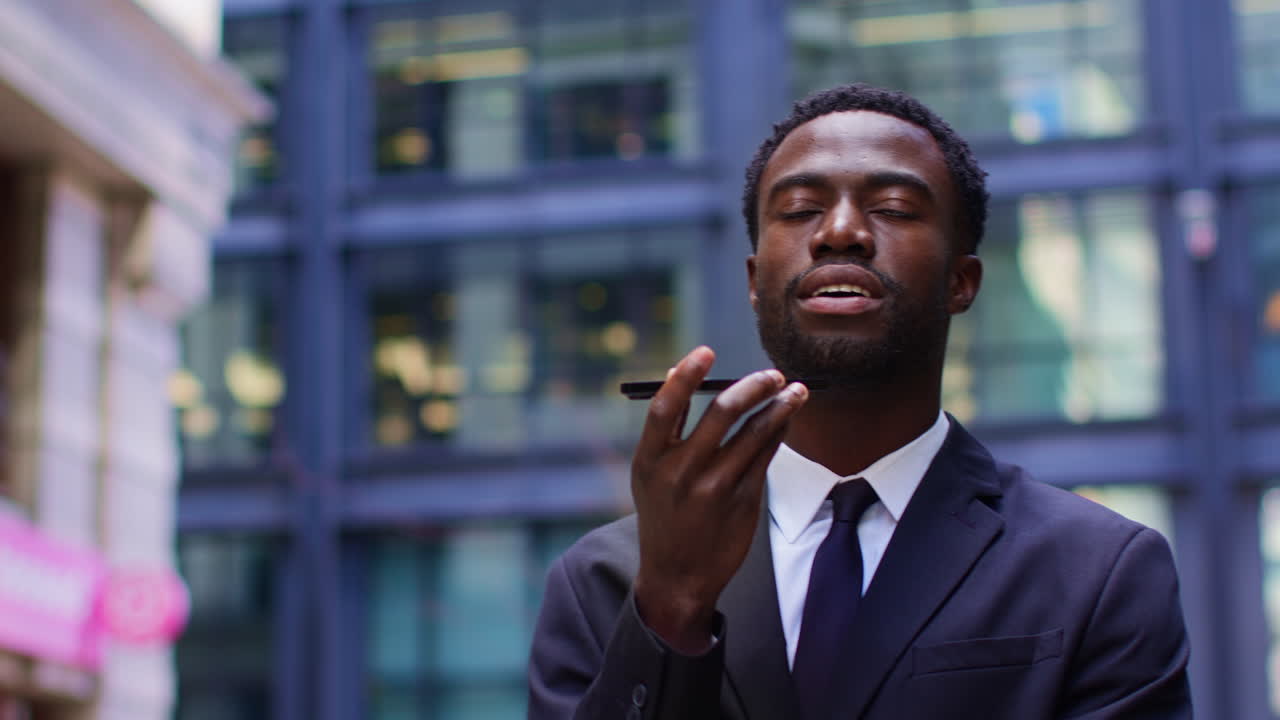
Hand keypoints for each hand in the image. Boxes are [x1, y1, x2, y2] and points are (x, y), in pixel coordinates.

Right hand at [631, 346, 807, 653]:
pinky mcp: (742, 501)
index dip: (686, 376)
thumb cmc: (665, 515)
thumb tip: (682, 374)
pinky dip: (779, 432)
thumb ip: (668, 431)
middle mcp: (680, 472)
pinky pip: (766, 456)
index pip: (666, 407)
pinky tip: (787, 419)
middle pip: (721, 413)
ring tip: (797, 390)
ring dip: (780, 406)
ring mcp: (714, 488)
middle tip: (771, 373)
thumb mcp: (651, 475)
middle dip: (753, 386)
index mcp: (650, 460)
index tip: (706, 352)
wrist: (677, 575)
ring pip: (755, 433)